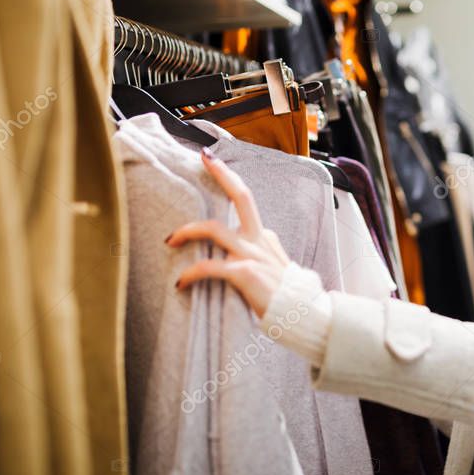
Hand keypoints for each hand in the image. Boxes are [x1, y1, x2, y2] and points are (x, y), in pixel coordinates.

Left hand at [167, 147, 290, 319]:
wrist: (304, 315)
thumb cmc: (287, 298)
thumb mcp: (276, 269)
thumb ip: (261, 256)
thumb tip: (246, 254)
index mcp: (265, 237)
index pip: (246, 202)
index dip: (228, 178)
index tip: (212, 160)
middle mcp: (260, 240)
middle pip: (242, 197)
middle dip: (222, 175)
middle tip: (204, 159)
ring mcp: (253, 255)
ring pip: (215, 229)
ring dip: (188, 231)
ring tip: (170, 240)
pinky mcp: (245, 273)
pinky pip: (209, 267)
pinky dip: (191, 273)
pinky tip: (181, 282)